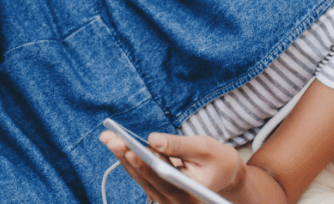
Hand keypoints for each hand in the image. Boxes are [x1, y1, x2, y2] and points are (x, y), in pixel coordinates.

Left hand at [100, 131, 246, 203]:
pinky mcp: (158, 190)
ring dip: (123, 156)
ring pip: (139, 177)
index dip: (146, 167)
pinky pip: (140, 175)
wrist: (224, 174)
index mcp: (190, 195)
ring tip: (108, 137)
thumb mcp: (203, 147)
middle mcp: (175, 202)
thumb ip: (178, 145)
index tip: (131, 151)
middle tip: (111, 138)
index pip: (164, 181)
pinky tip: (117, 144)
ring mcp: (165, 198)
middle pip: (146, 178)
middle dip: (126, 156)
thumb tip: (152, 140)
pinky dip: (129, 158)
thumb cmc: (218, 159)